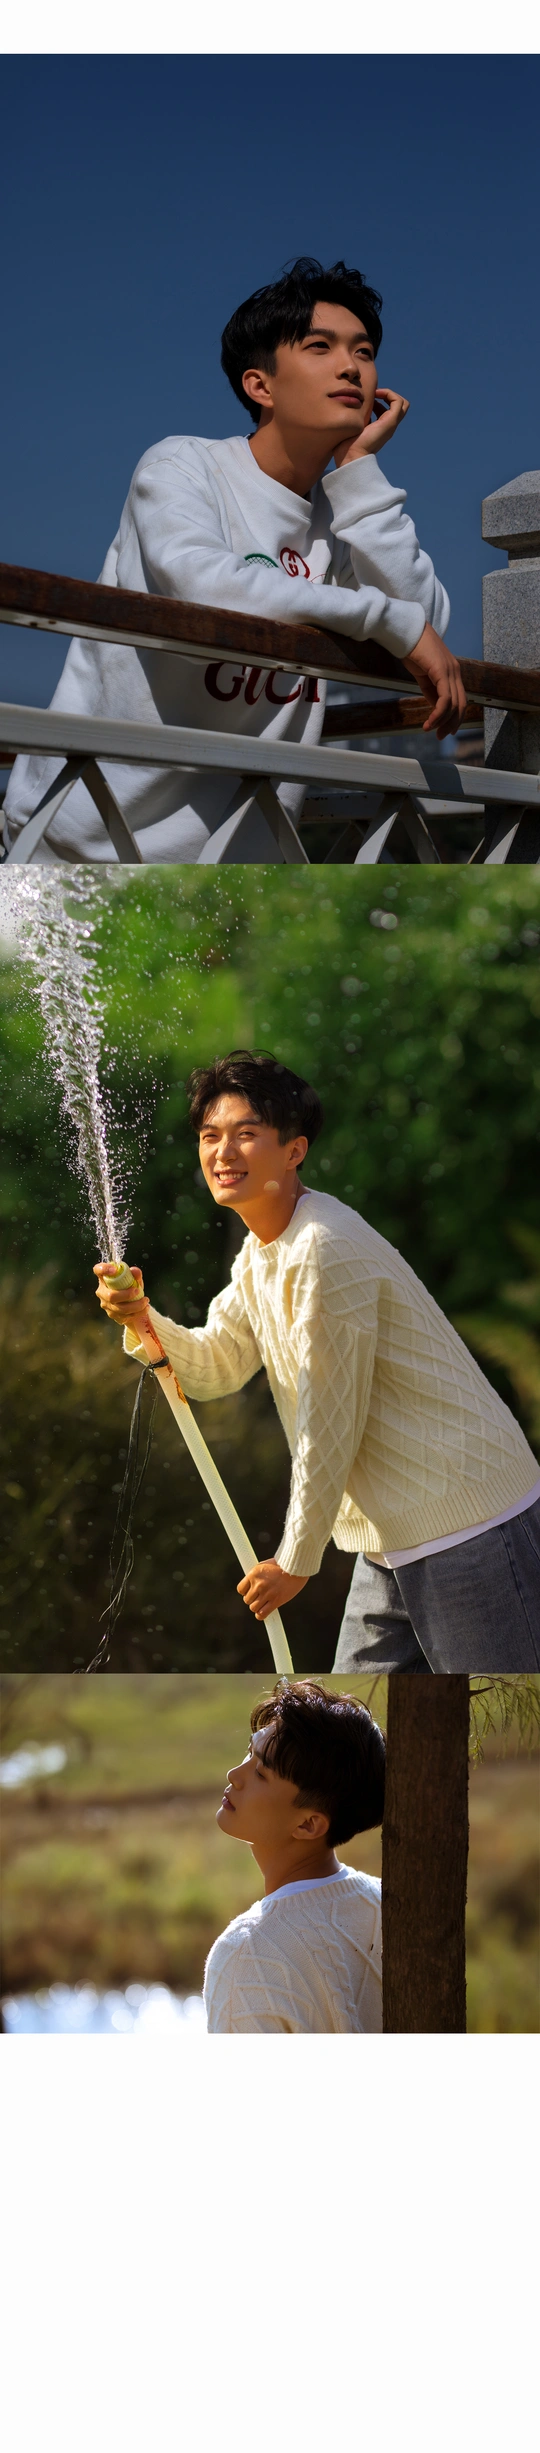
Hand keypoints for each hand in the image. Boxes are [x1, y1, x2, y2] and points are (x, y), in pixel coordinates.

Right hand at [93, 1262, 150, 1330]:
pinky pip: (125, 1316)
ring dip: (136, 1305)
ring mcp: (106, 1305)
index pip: (98, 1270)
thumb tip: (135, 1272)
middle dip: (126, 1295)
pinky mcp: (113, 1315)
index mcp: (104, 1278)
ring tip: (146, 1301)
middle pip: (110, 1296)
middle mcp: (102, 1292)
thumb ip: (135, 1274)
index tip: (114, 1270)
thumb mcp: (133, 1279)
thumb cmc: (129, 1287)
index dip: (104, 1269)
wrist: (131, 1304)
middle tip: (138, 1290)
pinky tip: (145, 1308)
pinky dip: (138, 1312)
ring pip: (120, 1308)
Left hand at [237, 1559, 308, 1619]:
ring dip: (258, 1607)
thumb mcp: (265, 1565)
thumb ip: (256, 1576)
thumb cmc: (282, 1565)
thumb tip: (250, 1585)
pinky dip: (261, 1615)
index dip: (246, 1592)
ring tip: (264, 1603)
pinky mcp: (276, 1601)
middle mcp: (258, 1584)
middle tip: (261, 1596)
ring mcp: (267, 1593)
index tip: (252, 1592)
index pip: (240, 1589)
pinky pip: (262, 1614)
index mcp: (254, 1574)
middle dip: (253, 1599)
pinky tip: (265, 1612)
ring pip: (253, 1608)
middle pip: (247, 1600)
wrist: (297, 1566)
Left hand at [334, 389, 409, 466]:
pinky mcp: (390, 422)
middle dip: (388, 395)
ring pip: (402, 404)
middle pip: (399, 407)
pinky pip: (398, 402)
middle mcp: (388, 427)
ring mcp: (390, 425)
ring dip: (389, 394)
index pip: (389, 410)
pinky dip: (389, 394)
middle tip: (373, 394)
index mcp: (380, 428)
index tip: (368, 398)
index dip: (381, 400)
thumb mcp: (352, 427)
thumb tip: (349, 408)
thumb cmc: (345, 445)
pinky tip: (375, 395)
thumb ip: (356, 418)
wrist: (350, 456)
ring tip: (374, 393)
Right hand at [403, 624, 466, 738]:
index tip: (445, 729)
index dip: (455, 717)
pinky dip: (438, 713)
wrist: (406, 631)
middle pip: (461, 704)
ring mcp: (451, 671)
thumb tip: (436, 707)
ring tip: (430, 730)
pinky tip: (429, 721)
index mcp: (452, 672)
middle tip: (440, 736)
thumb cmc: (412, 649)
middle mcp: (455, 671)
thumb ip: (431, 689)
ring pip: (453, 704)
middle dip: (451, 723)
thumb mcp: (423, 674)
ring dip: (442, 721)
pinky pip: (445, 699)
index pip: (460, 699)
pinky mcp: (442, 671)